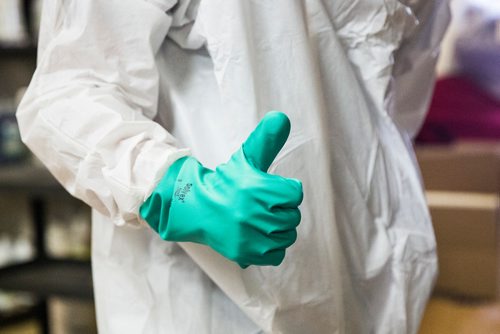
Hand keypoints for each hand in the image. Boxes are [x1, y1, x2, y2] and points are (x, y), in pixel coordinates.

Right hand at [140, 112, 302, 267]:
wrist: (197, 208)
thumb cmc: (225, 182)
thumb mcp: (245, 157)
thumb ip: (266, 139)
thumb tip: (282, 117)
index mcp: (255, 187)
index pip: (294, 193)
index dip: (285, 190)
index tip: (270, 190)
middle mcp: (252, 213)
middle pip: (293, 216)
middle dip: (281, 209)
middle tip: (263, 205)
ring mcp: (249, 236)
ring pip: (287, 235)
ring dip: (279, 228)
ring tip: (261, 220)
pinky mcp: (245, 253)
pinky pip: (276, 254)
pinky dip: (272, 246)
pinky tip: (258, 235)